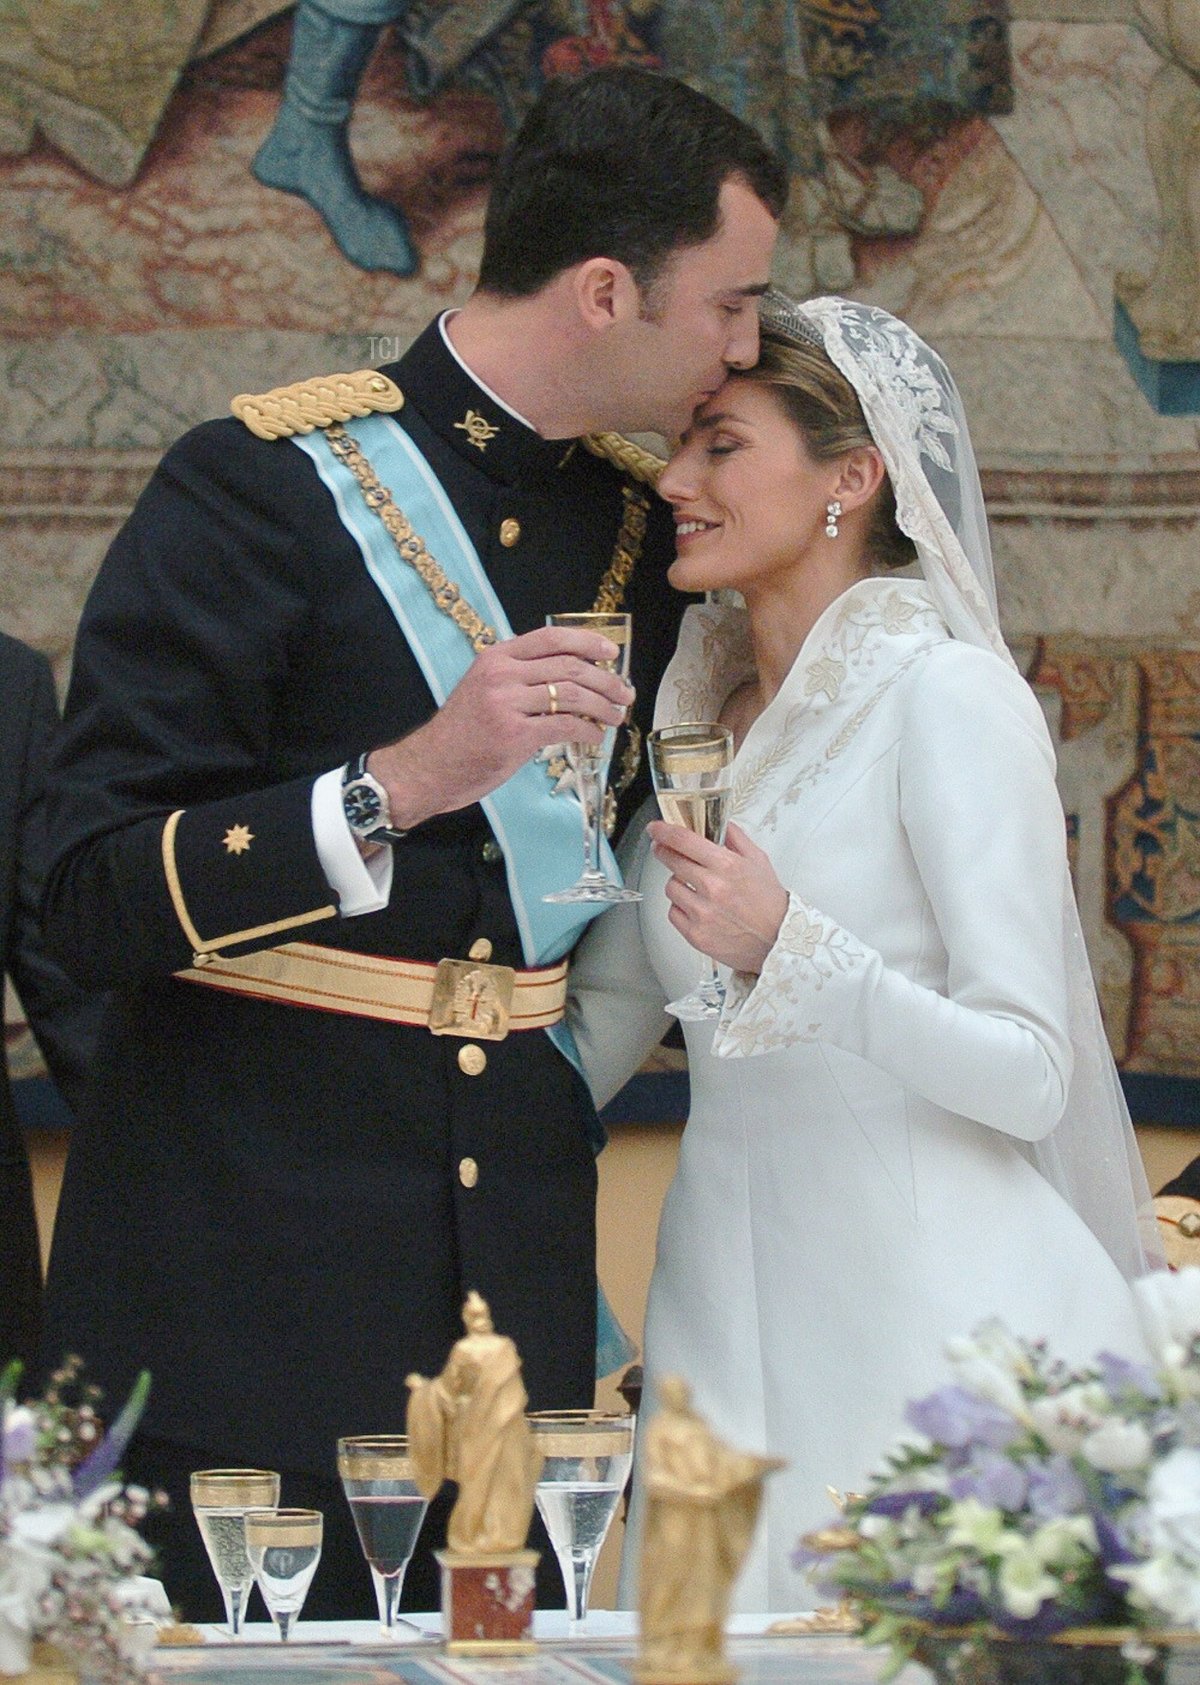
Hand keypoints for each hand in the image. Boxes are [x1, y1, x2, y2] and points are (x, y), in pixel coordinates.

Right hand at [370, 625, 634, 828]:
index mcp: (496, 658)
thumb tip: (570, 679)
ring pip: (572, 695)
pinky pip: (565, 727)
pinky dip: (587, 731)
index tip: (611, 653)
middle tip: (624, 693)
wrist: (430, 766)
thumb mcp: (484, 690)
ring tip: (616, 716)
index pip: (550, 638)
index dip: (587, 641)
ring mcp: (507, 704)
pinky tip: (594, 737)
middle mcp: (502, 674)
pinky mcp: (515, 735)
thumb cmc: (461, 733)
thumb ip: (519, 678)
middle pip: (569, 666)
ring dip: (603, 706)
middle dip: (606, 680)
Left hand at [647, 819, 787, 974]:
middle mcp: (712, 888)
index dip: (664, 831)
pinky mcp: (695, 934)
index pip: (684, 841)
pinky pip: (673, 912)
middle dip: (665, 852)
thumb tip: (718, 823)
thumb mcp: (759, 861)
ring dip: (678, 883)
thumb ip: (736, 838)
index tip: (655, 828)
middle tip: (665, 850)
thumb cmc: (770, 903)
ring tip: (695, 887)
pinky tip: (696, 906)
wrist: (778, 941)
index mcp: (727, 866)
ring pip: (670, 887)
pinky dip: (680, 907)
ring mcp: (702, 913)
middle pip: (671, 861)